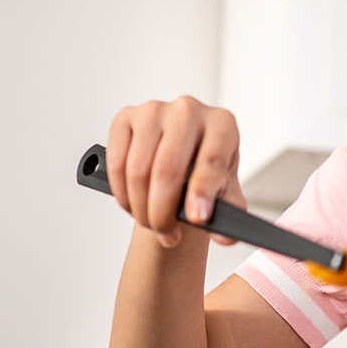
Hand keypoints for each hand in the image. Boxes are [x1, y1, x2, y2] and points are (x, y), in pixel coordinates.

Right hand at [106, 97, 246, 248]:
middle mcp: (188, 110)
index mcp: (221, 123)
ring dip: (141, 207)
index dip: (202, 192)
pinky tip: (134, 205)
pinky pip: (117, 162)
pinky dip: (122, 192)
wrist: (182, 162)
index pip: (211, 159)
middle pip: (168, 167)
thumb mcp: (226, 194)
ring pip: (138, 169)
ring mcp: (154, 110)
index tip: (196, 219)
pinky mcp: (126, 118)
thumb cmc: (206, 174)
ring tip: (152, 224)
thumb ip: (228, 213)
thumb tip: (225, 237)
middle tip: (167, 234)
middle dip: (163, 211)